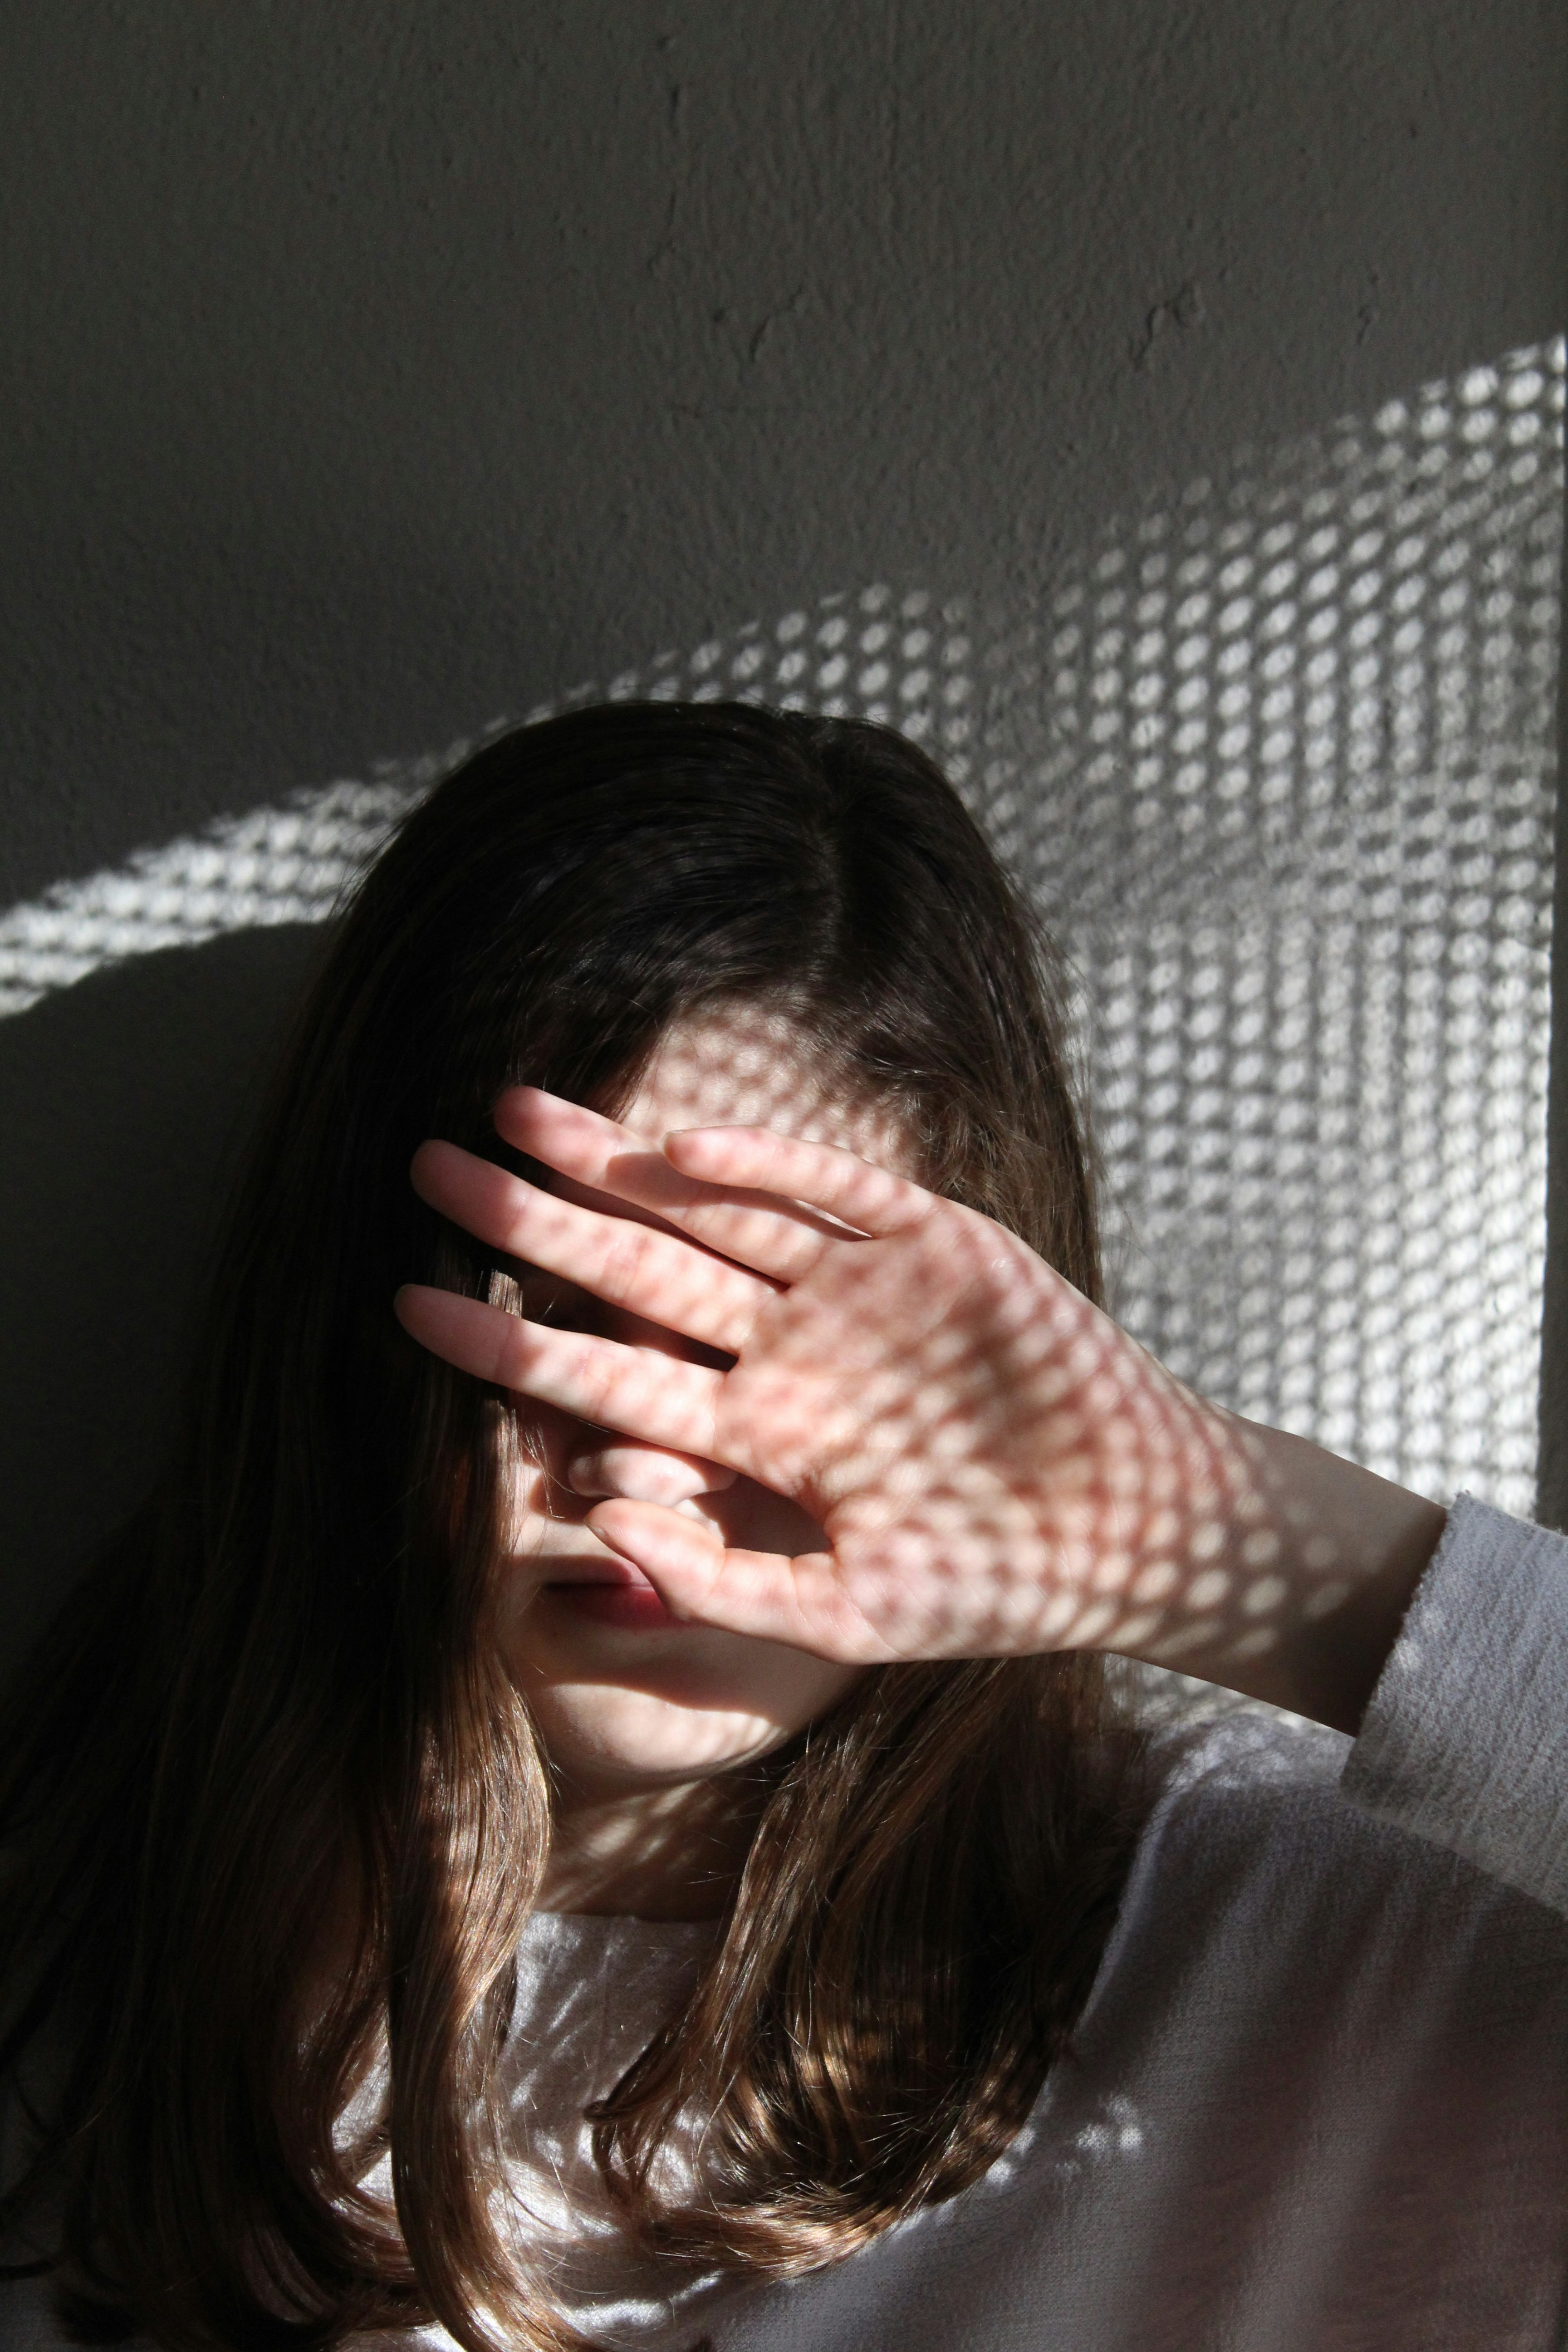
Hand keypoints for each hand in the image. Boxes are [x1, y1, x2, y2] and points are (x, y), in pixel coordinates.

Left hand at [396, 1089, 1445, 1723]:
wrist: (1134, 1533)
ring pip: (713, 1208)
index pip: (603, 1377)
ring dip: (620, 1164)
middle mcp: (786, 1350)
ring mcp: (855, 1290)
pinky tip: (683, 1145)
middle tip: (428, 1169)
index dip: (505, 1343)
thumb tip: (589, 1518)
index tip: (406, 1303)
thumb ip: (716, 1580)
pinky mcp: (934, 1242)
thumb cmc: (992, 1588)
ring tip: (517, 1115)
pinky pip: (832, 1190)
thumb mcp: (842, 1615)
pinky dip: (766, 1165)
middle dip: (532, 1223)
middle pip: (633, 1271)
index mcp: (753, 1435)